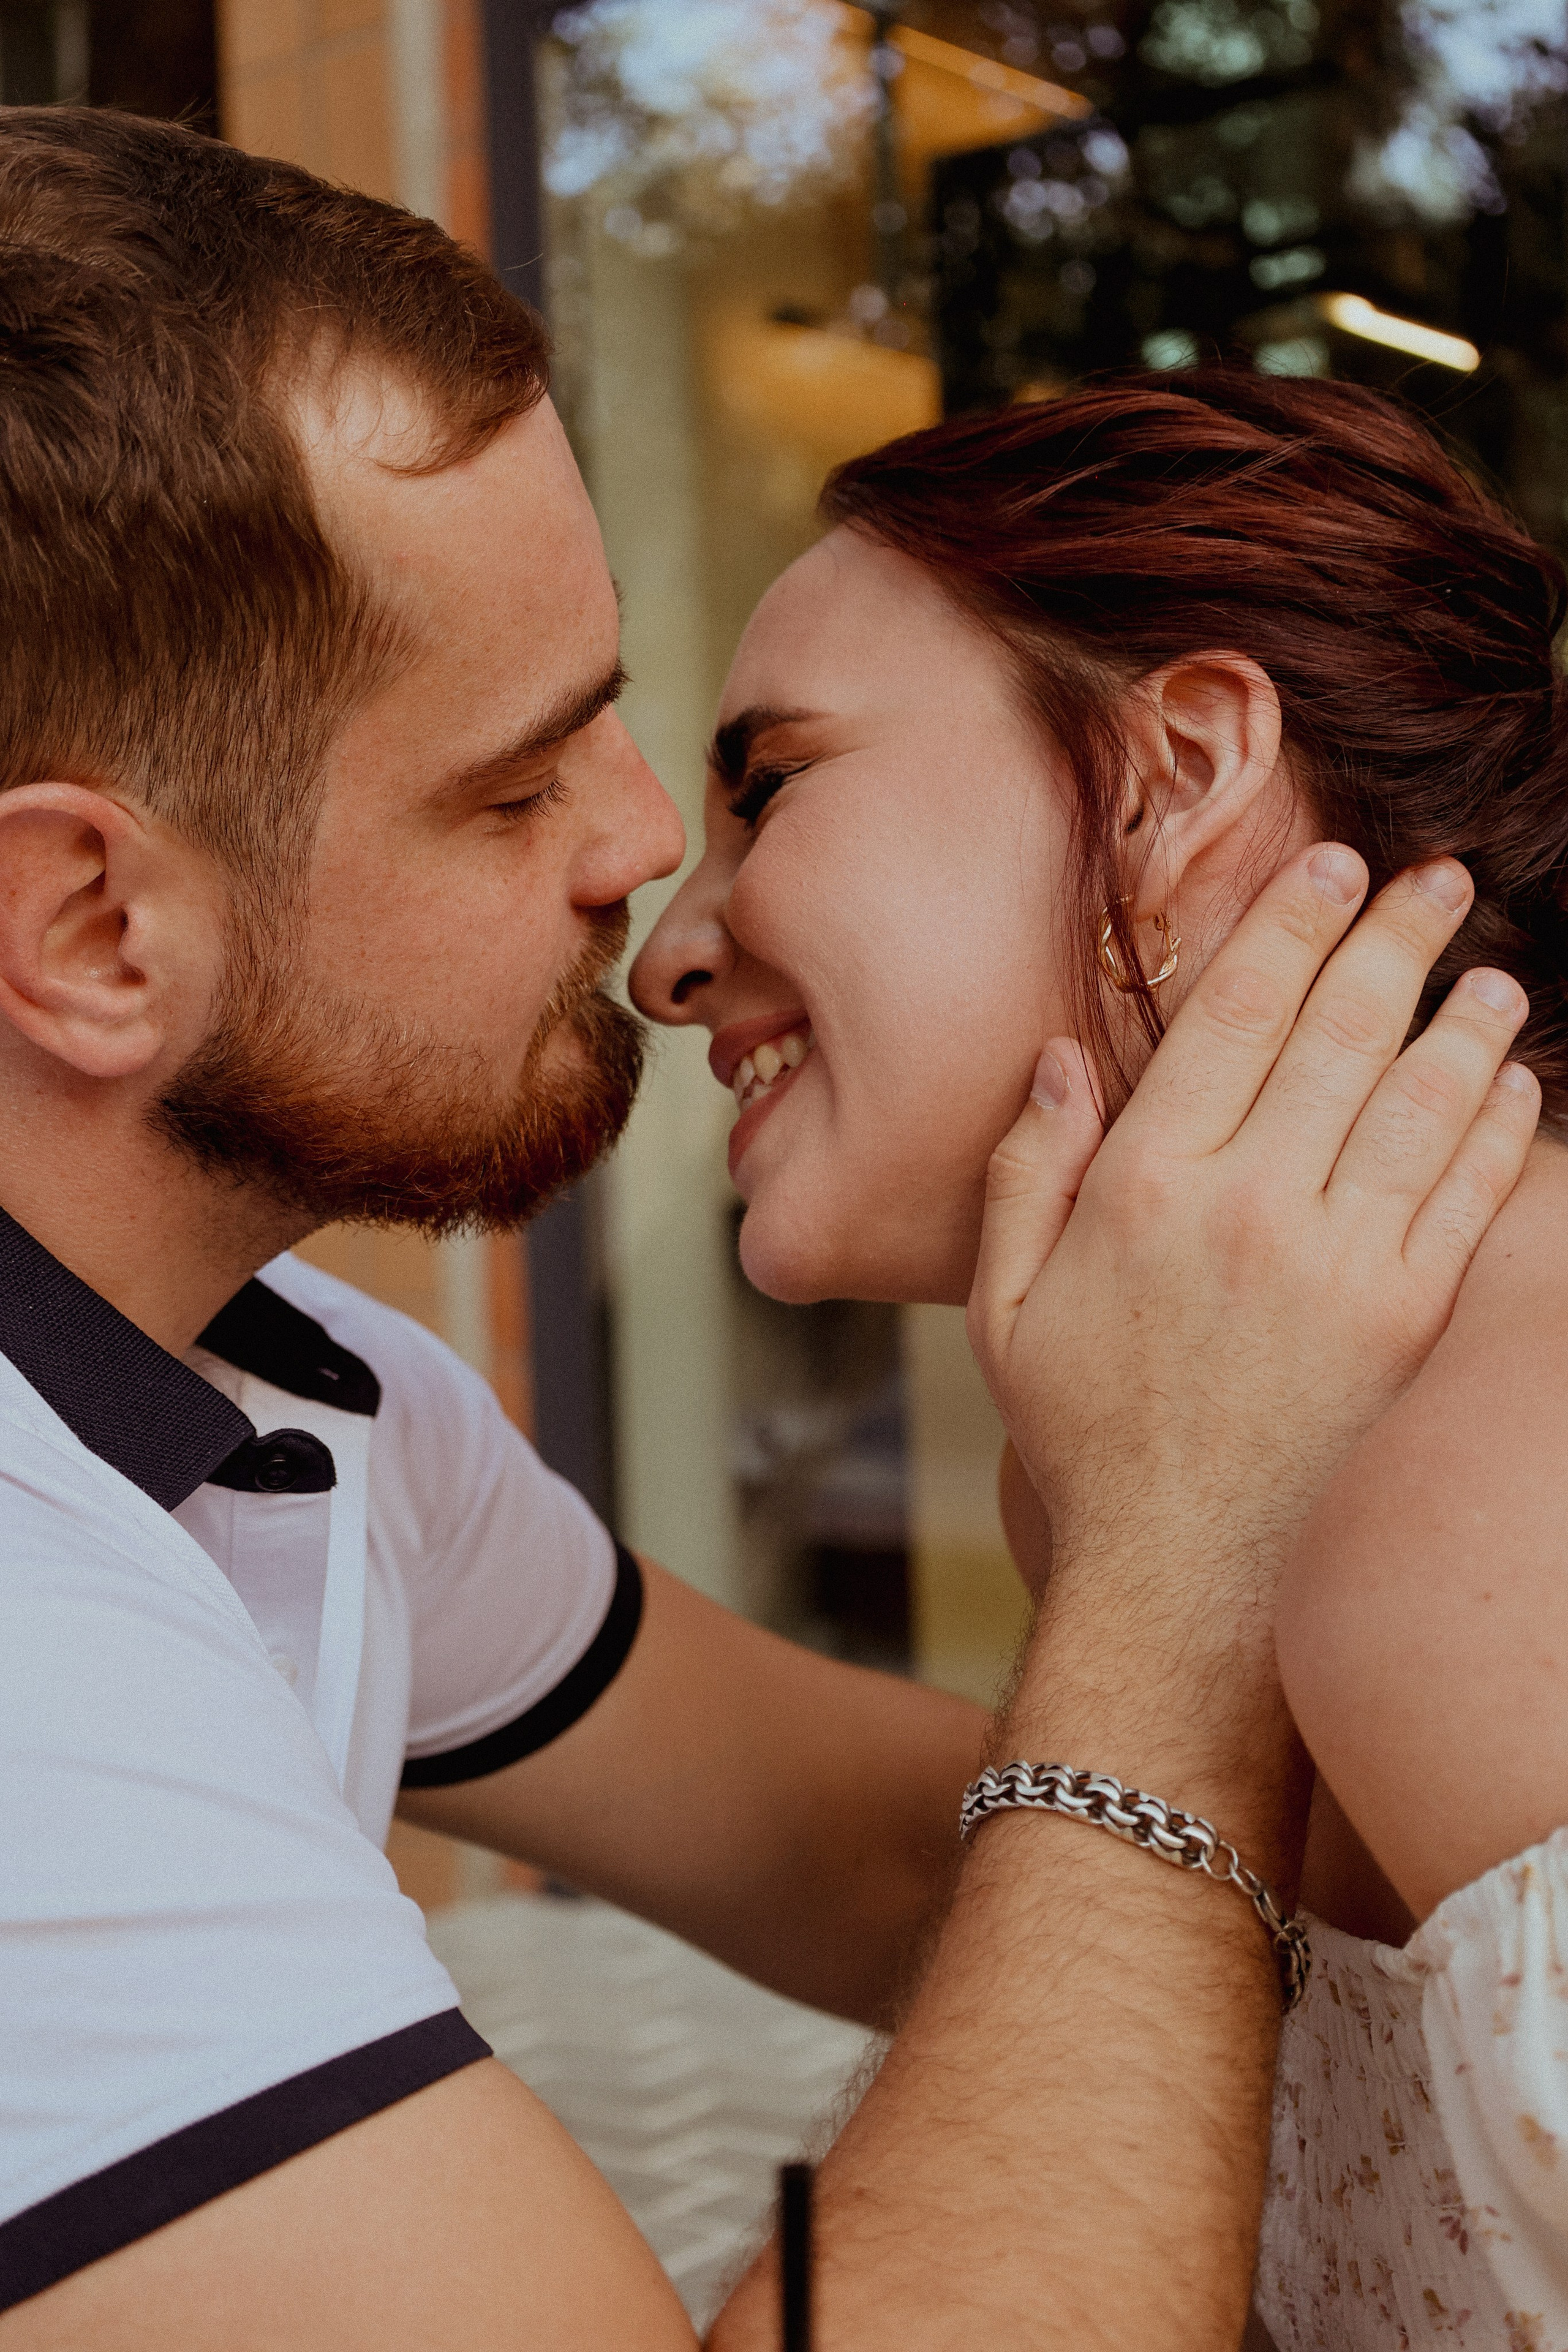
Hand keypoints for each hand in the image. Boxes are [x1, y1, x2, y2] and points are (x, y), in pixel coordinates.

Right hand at [968, 848, 1537, 1635]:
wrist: (1180, 1576)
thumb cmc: (1087, 1434)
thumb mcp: (1006, 1305)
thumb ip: (1027, 1171)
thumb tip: (1060, 1057)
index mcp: (1145, 1188)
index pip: (1231, 1016)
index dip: (1288, 925)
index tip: (1330, 866)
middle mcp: (1247, 1208)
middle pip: (1338, 1034)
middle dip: (1393, 939)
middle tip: (1435, 878)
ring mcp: (1338, 1265)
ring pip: (1418, 1103)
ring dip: (1462, 1022)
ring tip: (1491, 967)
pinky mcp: (1406, 1322)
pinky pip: (1467, 1198)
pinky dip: (1498, 1130)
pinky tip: (1513, 1085)